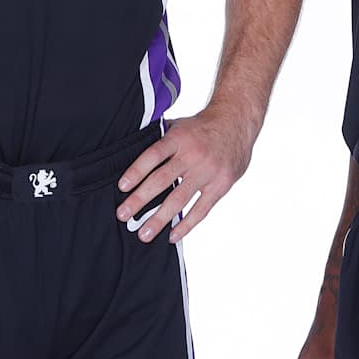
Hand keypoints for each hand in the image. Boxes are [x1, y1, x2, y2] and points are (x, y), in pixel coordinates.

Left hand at [114, 110, 255, 243]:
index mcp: (178, 137)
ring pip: (179, 199)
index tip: (121, 187)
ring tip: (144, 234)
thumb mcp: (179, 125)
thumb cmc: (201, 127)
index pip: (152, 155)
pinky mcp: (220, 185)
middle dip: (140, 200)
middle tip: (123, 216)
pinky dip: (186, 224)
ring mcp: (207, 172)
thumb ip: (158, 139)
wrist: (236, 122)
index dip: (136, 172)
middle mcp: (192, 155)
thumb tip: (130, 151)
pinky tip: (172, 236)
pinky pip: (201, 209)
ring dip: (160, 218)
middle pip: (162, 180)